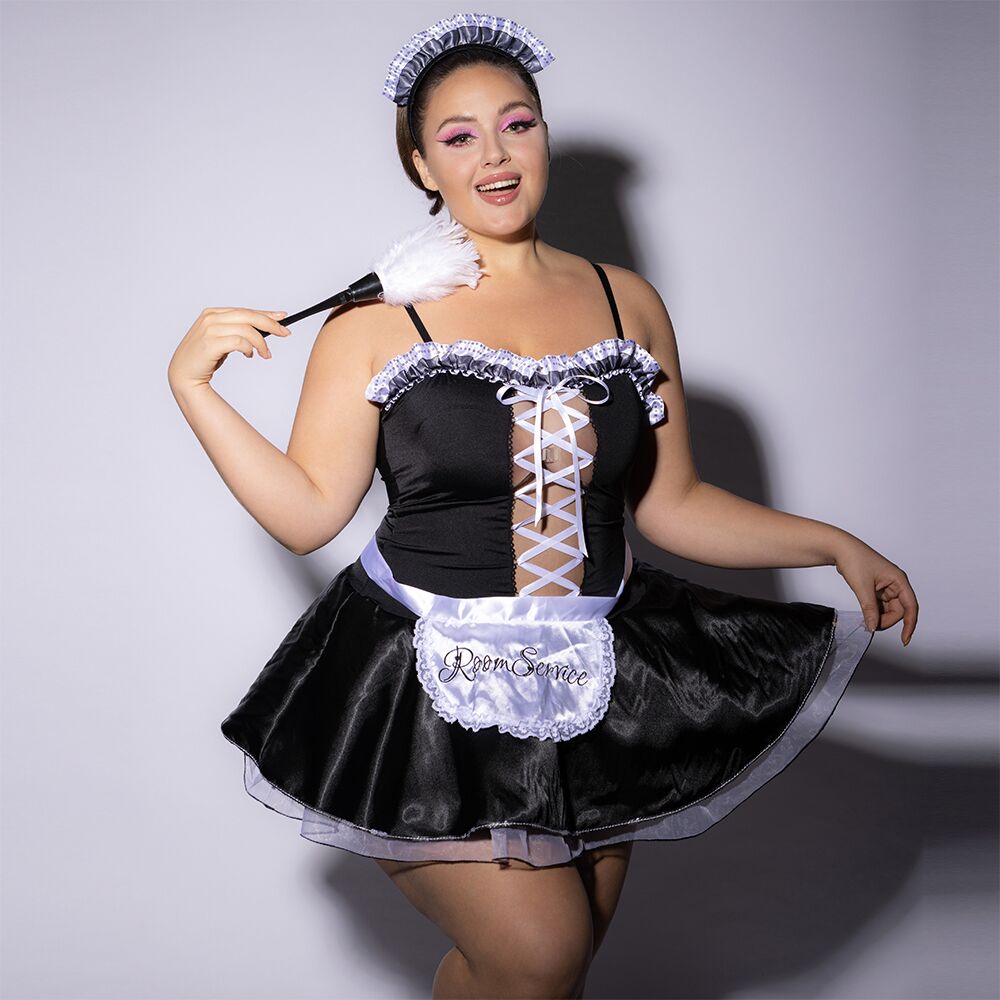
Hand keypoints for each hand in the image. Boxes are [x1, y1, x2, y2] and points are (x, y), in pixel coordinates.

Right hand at [167, 307, 289, 391]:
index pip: (246, 311)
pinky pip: (239, 342)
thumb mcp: (222, 339)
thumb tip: (263, 328)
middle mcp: (211, 318)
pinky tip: (249, 355)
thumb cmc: (204, 357)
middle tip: (285, 333)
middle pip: (249, 316)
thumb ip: (237, 331)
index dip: (266, 314)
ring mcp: (209, 329)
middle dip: (271, 324)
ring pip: (247, 330)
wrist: (184, 374)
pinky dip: (249, 349)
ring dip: (261, 343)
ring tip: (265, 354)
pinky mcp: (211, 343)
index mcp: (213, 313)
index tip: (282, 317)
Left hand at [834, 537, 918, 644]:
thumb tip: (873, 627)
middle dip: (887, 620)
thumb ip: (870, 609)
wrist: (839, 549)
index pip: (911, 607)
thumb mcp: (863, 587)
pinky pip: (880, 605)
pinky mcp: (876, 588)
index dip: (910, 624)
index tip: (904, 639)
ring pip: (889, 609)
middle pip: (899, 611)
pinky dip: (874, 612)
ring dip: (880, 617)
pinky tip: (866, 616)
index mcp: (899, 580)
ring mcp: (886, 586)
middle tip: (871, 626)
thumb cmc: (854, 560)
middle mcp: (895, 583)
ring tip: (866, 620)